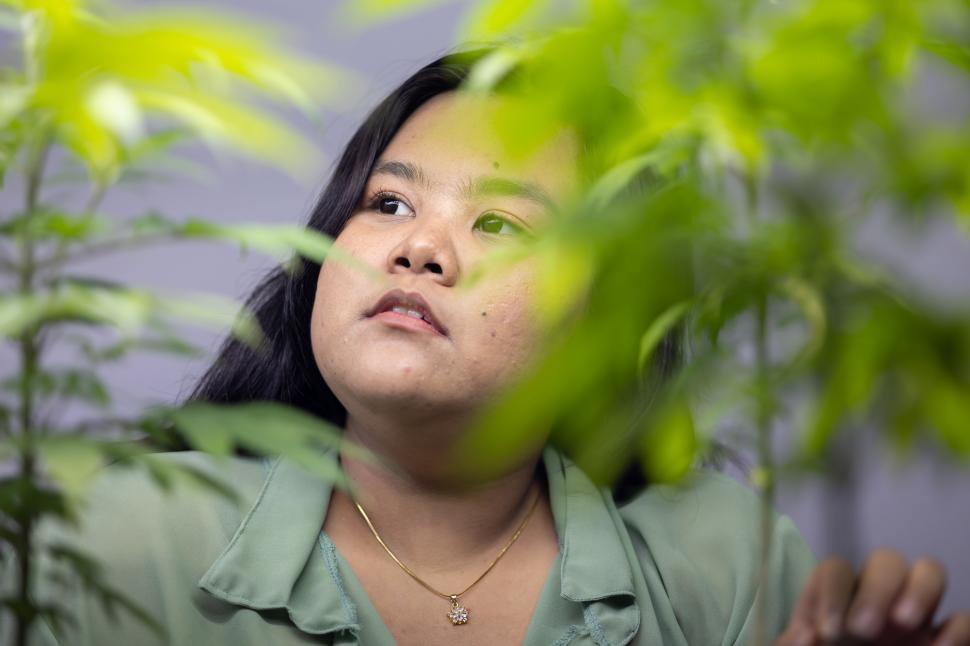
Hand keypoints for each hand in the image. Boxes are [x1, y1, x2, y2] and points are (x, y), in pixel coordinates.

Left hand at [775, 549, 969, 644]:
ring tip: (904, 621)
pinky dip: (957, 628)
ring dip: (920, 589)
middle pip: (885, 561)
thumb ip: (793, 644)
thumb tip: (807, 635)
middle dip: (876, 590)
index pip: (836, 570)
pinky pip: (962, 619)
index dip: (831, 594)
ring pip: (929, 571)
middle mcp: (878, 599)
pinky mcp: (942, 643)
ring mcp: (914, 617)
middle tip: (864, 630)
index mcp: (838, 598)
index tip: (825, 631)